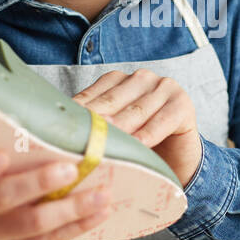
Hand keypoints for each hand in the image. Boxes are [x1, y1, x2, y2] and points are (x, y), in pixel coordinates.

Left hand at [73, 69, 202, 187]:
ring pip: (136, 111)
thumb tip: (57, 129)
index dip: (78, 113)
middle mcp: (142, 78)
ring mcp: (165, 87)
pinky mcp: (182, 104)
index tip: (60, 128)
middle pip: (113, 102)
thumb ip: (93, 125)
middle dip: (96, 121)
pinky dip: (148, 135)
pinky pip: (162, 121)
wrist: (178, 161)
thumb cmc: (139, 146)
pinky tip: (137, 146)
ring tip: (103, 145)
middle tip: (78, 138)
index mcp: (120, 80)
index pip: (94, 95)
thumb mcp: (114, 133)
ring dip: (119, 130)